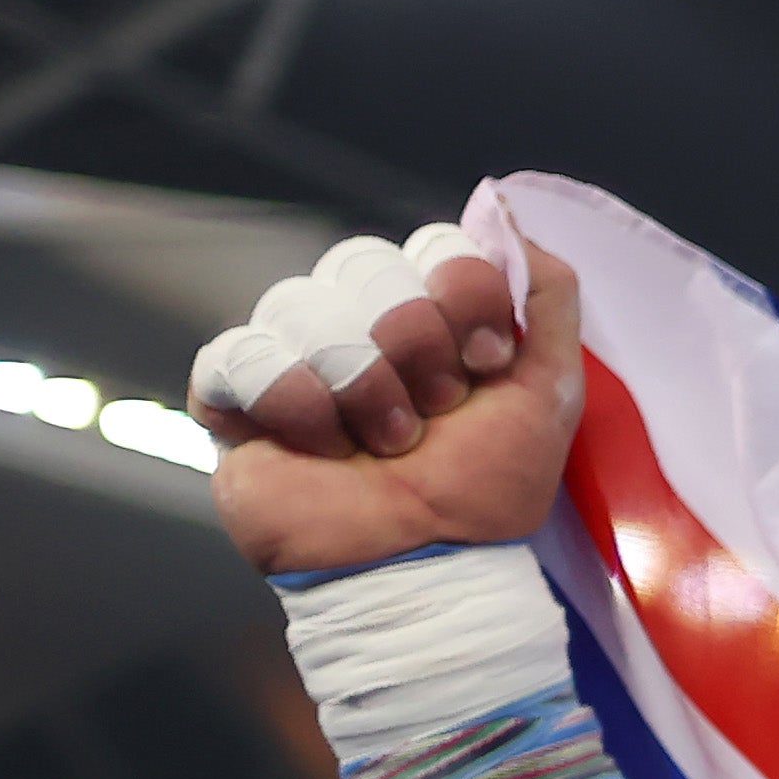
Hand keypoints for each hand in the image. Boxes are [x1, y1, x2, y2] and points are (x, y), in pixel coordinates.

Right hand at [195, 235, 585, 577]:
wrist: (422, 565)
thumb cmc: (484, 492)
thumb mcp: (547, 394)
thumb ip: (546, 300)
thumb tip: (513, 213)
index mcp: (430, 314)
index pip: (434, 247)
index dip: (462, 296)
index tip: (486, 364)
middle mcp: (357, 321)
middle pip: (365, 263)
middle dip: (413, 348)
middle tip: (431, 417)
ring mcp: (292, 354)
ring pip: (302, 305)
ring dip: (362, 390)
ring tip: (382, 447)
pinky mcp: (232, 395)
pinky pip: (241, 355)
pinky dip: (292, 406)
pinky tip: (317, 447)